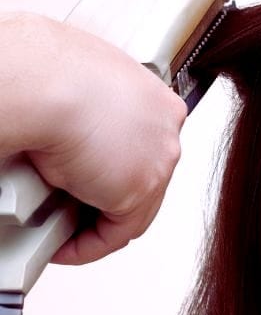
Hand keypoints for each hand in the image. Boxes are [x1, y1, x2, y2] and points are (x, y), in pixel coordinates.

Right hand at [11, 13, 186, 263]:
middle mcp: (166, 126)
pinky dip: (88, 244)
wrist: (41, 80)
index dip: (111, 164)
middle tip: (69, 208)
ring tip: (60, 228)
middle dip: (105, 195)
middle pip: (141, 174)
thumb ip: (88, 110)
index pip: (143, 143)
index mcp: (154, 97)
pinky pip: (116, 232)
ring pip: (133, 206)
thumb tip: (68, 136)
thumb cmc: (44, 69)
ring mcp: (160, 157)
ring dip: (95, 221)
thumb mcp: (76, 84)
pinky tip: (62, 246)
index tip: (85, 177)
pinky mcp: (141, 188)